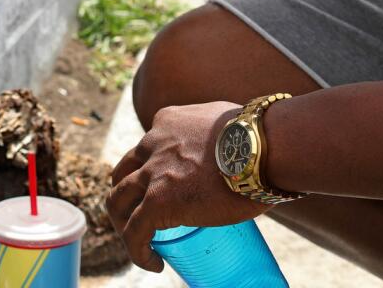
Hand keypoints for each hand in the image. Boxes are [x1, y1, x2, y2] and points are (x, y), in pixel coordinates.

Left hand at [107, 101, 267, 271]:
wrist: (264, 147)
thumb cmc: (260, 137)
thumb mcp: (227, 120)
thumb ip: (222, 131)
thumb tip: (240, 150)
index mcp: (168, 123)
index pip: (146, 148)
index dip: (149, 170)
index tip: (164, 189)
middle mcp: (152, 143)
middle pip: (123, 173)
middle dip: (126, 196)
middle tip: (142, 217)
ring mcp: (152, 172)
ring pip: (118, 200)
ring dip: (123, 223)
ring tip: (142, 242)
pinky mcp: (158, 200)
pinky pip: (135, 230)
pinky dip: (137, 250)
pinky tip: (153, 263)